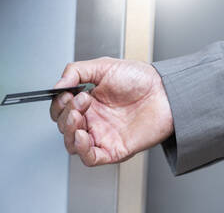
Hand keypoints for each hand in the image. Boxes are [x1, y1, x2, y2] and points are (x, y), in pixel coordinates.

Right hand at [50, 57, 173, 166]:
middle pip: (64, 126)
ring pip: (72, 144)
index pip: (61, 110)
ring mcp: (102, 135)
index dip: (59, 104)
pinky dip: (81, 149)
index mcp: (87, 102)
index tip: (67, 93)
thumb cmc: (140, 79)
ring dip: (69, 131)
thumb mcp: (103, 66)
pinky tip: (82, 135)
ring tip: (78, 116)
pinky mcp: (113, 149)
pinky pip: (90, 157)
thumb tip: (58, 85)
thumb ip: (76, 71)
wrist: (165, 91)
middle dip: (66, 114)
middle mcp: (93, 120)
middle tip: (81, 100)